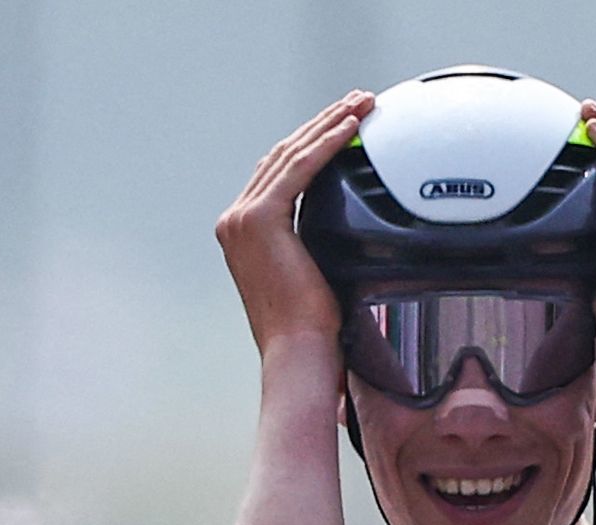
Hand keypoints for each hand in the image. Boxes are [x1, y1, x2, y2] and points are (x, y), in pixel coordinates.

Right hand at [216, 92, 374, 356]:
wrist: (298, 351)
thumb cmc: (312, 328)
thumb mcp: (312, 270)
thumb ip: (315, 237)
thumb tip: (351, 222)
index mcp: (242, 233)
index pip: (277, 172)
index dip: (311, 142)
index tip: (344, 123)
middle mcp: (234, 221)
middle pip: (282, 155)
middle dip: (322, 123)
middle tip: (357, 102)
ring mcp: (242, 219)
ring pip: (291, 154)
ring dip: (329, 123)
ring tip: (361, 104)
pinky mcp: (259, 219)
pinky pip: (300, 168)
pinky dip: (327, 142)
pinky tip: (351, 126)